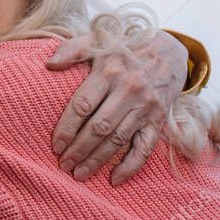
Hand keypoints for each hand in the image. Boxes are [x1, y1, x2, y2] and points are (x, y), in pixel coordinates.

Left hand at [46, 30, 187, 185]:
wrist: (170, 50)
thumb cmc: (124, 47)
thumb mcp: (98, 39)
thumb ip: (71, 49)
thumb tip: (49, 65)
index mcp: (109, 70)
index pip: (82, 105)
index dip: (66, 128)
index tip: (55, 145)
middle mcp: (129, 90)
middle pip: (98, 127)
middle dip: (78, 149)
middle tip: (63, 165)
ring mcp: (146, 106)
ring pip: (118, 139)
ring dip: (97, 160)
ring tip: (79, 174)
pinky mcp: (159, 119)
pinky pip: (145, 147)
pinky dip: (131, 166)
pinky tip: (114, 179)